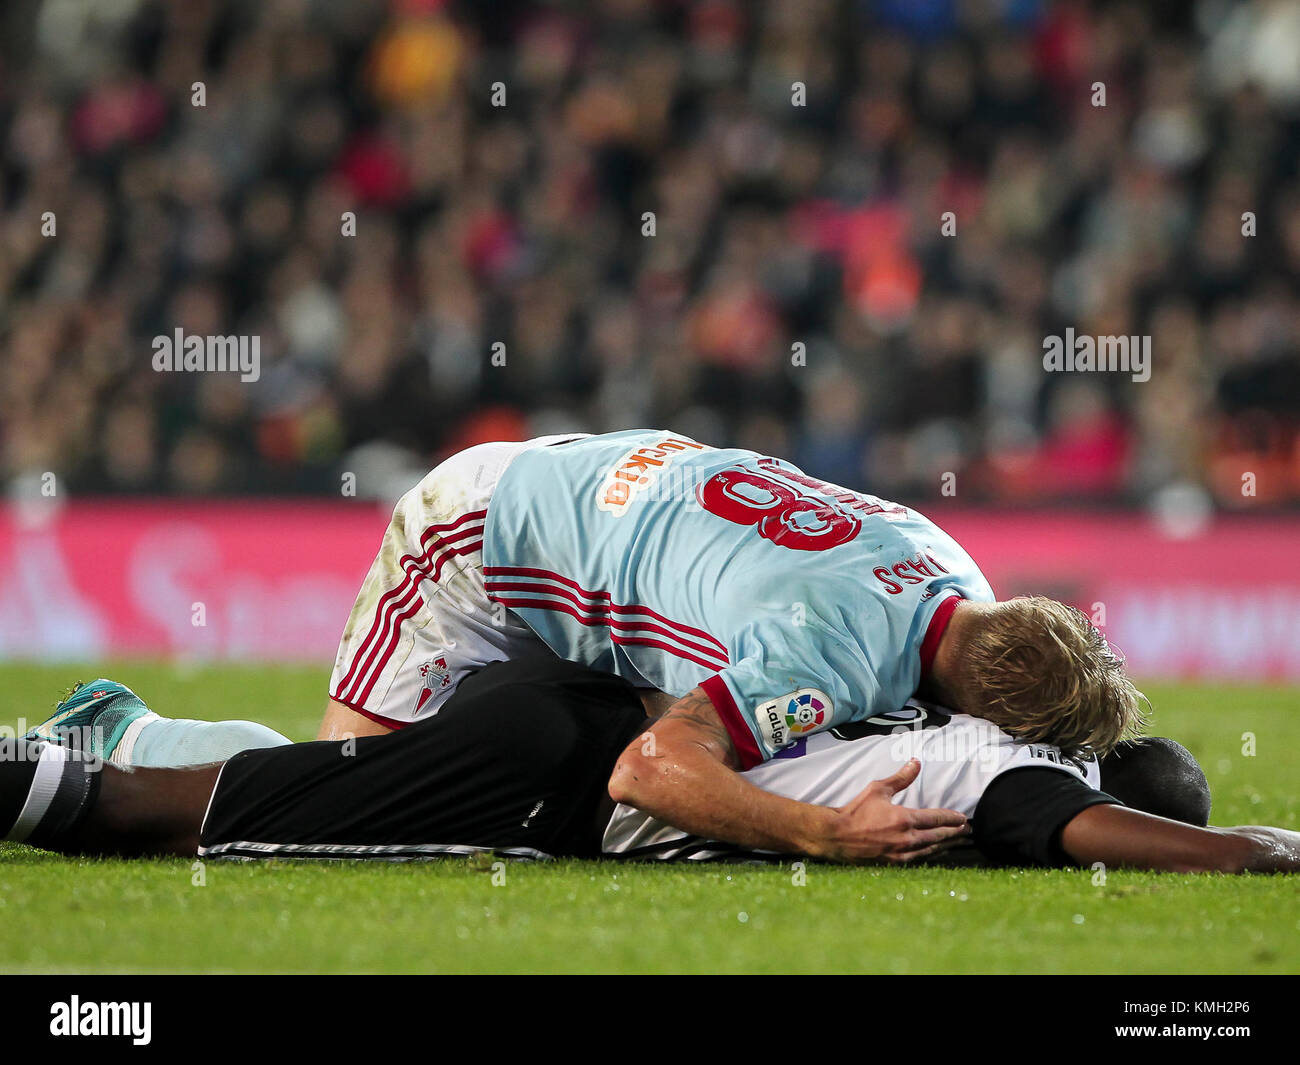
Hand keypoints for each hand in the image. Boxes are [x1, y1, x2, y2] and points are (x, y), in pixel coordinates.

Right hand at [818, 759, 969, 863]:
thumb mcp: (878, 789)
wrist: (837, 835)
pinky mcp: (895, 863)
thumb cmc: (856, 810)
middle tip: (969, 831)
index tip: (963, 817)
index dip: (952, 818)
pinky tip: (937, 852)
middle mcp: (907, 838)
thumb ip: (900, 777)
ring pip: (932, 849)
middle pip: (939, 836)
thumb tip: (916, 762)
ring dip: (948, 845)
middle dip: (956, 833)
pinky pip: (920, 859)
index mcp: (904, 819)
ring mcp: (902, 853)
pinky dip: (932, 854)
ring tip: (959, 842)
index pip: (936, 818)